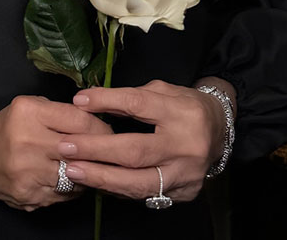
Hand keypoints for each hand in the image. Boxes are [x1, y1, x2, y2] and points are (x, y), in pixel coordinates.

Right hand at [0, 95, 113, 210]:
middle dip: (100, 148)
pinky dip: (75, 185)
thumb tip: (96, 120)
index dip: (99, 125)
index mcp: (28, 113)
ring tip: (93, 163)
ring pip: (76, 173)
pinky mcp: (30, 196)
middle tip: (110, 148)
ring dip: (89, 169)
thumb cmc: (6, 128)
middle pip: (80, 147)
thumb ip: (60, 112)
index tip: (107, 128)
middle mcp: (26, 142)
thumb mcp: (29, 106)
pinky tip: (74, 177)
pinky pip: (66, 192)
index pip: (78, 119)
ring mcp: (28, 173)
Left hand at [57, 78, 233, 202]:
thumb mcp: (162, 90)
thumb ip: (131, 97)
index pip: (138, 105)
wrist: (221, 130)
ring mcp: (187, 173)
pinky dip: (119, 189)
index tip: (79, 101)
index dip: (106, 102)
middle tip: (66, 146)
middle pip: (135, 151)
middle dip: (96, 151)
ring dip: (101, 178)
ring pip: (139, 182)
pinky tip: (98, 183)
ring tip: (73, 170)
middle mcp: (185, 144)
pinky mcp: (185, 193)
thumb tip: (90, 102)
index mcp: (180, 111)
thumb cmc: (185, 106)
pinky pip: (146, 195)